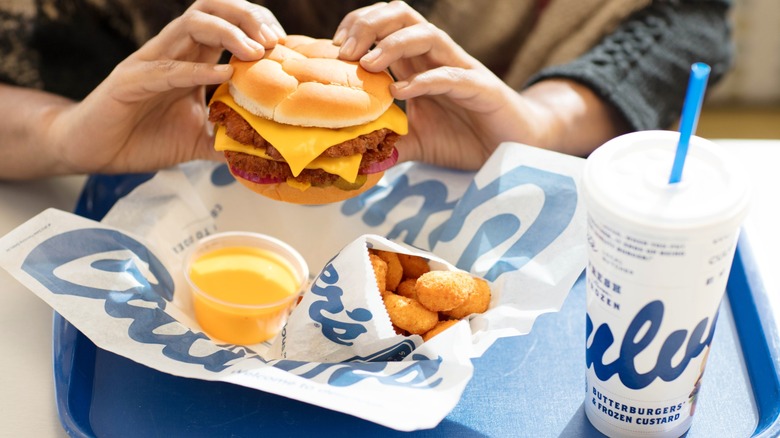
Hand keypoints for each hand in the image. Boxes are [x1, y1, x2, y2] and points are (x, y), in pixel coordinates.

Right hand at [49, 0, 285, 174]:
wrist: (94, 151)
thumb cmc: (144, 138)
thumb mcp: (200, 139)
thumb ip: (230, 138)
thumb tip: (268, 152)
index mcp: (190, 59)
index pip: (227, 22)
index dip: (257, 25)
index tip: (282, 44)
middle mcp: (173, 52)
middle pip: (213, 9)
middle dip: (248, 17)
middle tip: (273, 42)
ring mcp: (151, 62)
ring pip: (191, 24)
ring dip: (229, 32)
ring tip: (255, 51)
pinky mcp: (131, 81)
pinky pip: (168, 68)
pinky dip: (198, 69)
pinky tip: (224, 74)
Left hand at [333, 1, 545, 169]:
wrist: (512, 148)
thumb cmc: (466, 138)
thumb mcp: (417, 142)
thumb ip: (390, 142)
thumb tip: (355, 156)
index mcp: (419, 63)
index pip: (386, 25)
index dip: (358, 26)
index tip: (334, 48)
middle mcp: (437, 58)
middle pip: (402, 16)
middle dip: (370, 25)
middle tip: (345, 52)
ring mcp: (460, 70)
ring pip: (427, 34)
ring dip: (393, 44)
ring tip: (368, 65)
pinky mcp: (481, 88)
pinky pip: (450, 75)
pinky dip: (424, 80)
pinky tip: (402, 92)